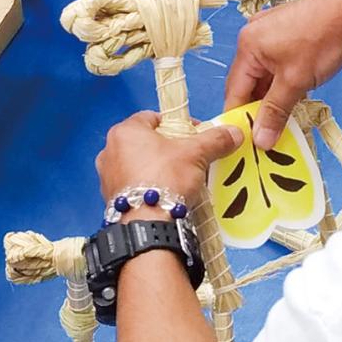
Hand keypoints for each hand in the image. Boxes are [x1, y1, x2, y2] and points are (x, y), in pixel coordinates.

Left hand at [95, 112, 243, 202]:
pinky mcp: (110, 197)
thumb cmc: (165, 180)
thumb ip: (215, 139)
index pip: (153, 117)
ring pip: (138, 164)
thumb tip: (233, 133)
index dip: (178, 124)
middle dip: (168, 148)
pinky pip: (133, 185)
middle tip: (189, 158)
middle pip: (145, 141)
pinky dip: (148, 186)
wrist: (148, 224)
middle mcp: (110, 150)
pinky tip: (165, 195)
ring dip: (157, 168)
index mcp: (125, 131)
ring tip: (179, 179)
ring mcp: (107, 175)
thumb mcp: (196, 154)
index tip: (195, 134)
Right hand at [224, 0, 341, 149]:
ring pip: (263, 73)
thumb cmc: (322, 40)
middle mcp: (253, 35)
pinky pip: (274, 62)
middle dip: (257, 107)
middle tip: (266, 132)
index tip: (247, 140)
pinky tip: (292, 95)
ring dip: (271, 94)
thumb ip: (276, 111)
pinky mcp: (285, 30)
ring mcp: (269, 30)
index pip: (235, 89)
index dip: (240, 117)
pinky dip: (280, 80)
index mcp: (248, 45)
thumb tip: (261, 139)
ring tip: (281, 117)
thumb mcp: (295, 82)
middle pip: (247, 81)